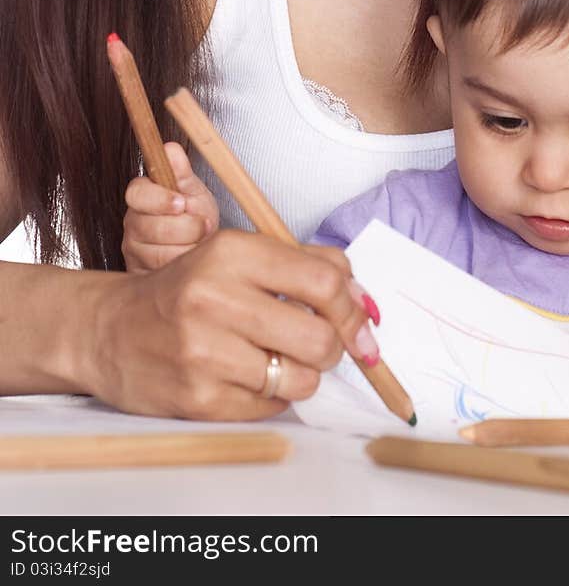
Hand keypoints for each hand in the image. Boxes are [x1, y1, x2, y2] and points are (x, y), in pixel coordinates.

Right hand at [81, 230, 381, 419]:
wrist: (112, 331)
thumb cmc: (185, 291)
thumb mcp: (237, 256)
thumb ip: (304, 266)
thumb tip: (364, 302)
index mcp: (231, 252)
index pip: (324, 282)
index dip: (354, 308)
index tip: (362, 324)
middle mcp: (215, 299)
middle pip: (320, 337)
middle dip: (332, 347)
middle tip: (319, 345)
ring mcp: (205, 353)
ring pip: (300, 379)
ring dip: (301, 375)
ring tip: (277, 360)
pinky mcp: (199, 399)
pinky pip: (271, 408)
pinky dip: (272, 398)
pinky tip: (248, 378)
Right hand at [122, 142, 219, 272]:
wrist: (202, 247)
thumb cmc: (196, 214)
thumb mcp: (193, 190)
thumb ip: (181, 171)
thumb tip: (170, 148)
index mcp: (142, 197)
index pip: (136, 194)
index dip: (159, 199)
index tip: (181, 203)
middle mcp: (132, 224)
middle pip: (150, 227)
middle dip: (185, 227)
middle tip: (203, 225)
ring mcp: (134, 251)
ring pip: (158, 253)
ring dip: (188, 248)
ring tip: (199, 242)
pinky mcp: (140, 275)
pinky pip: (162, 275)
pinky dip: (183, 268)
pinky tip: (191, 259)